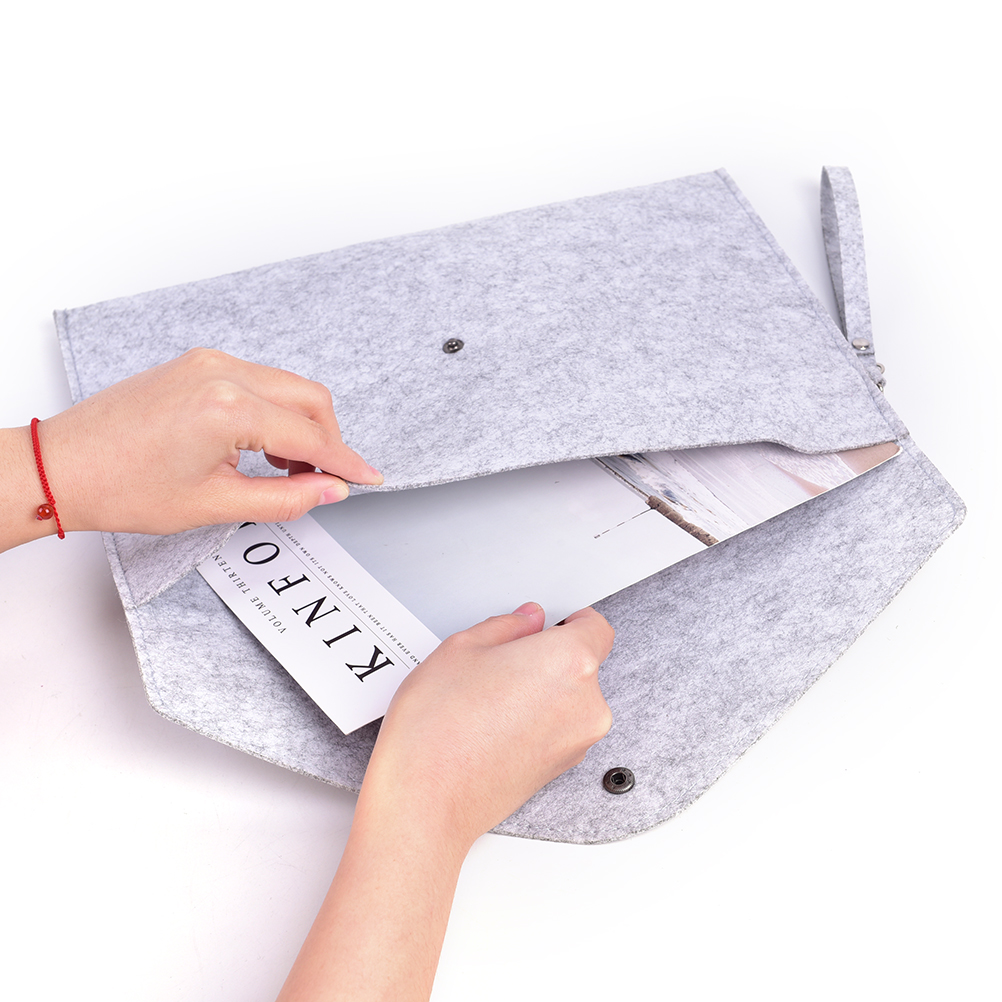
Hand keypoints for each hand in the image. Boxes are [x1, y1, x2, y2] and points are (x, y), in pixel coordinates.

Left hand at [1, 348, 380, 545]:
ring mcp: (207, 363)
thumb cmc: (122, 486)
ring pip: (285, 386)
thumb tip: (329, 490)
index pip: (310, 434)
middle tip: (328, 479)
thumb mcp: (214, 505)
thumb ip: (284, 498)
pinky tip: (265, 444)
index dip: (345, 461)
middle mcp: (222, 372)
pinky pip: (258, 380)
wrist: (63, 467)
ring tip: (291, 469)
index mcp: (229, 407)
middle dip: (328, 439)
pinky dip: (274, 410)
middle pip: (308, 398)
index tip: (367, 477)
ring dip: (301, 424)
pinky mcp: (196, 365)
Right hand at [277, 603, 613, 1001]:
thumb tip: (527, 621)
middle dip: (547, 659)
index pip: (596, 627)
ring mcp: (578, 741)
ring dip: (541, 692)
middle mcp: (587, 703)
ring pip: (568, 699)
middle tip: (500, 663)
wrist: (426, 801)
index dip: (572, 620)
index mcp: (570, 662)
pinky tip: (494, 724)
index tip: (553, 622)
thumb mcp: (461, 648)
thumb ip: (506, 625)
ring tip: (489, 699)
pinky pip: (558, 729)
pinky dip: (536, 721)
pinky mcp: (562, 768)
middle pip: (582, 665)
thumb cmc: (438, 728)